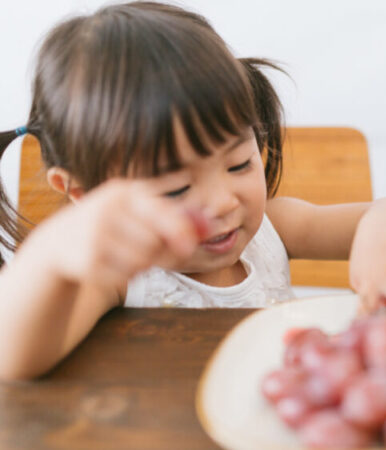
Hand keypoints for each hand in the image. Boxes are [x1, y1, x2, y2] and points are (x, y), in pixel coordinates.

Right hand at [30, 177, 203, 292]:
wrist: (60, 241)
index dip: (180, 230)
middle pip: (154, 241)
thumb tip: (211, 226)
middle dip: (160, 251)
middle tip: (153, 252)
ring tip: (130, 255)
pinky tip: (114, 266)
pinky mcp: (86, 263)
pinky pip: (124, 278)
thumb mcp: (136, 207)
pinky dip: (127, 276)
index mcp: (123, 192)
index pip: (159, 212)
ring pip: (141, 262)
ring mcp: (93, 237)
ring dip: (144, 265)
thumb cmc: (112, 223)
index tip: (190, 245)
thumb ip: (172, 213)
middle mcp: (105, 210)